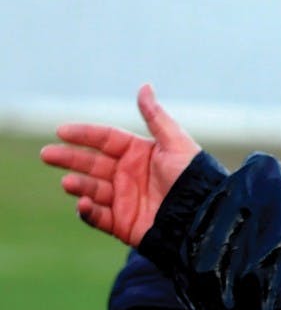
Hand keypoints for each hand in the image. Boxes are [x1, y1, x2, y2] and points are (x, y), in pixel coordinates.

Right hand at [40, 84, 200, 246]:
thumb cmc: (192, 176)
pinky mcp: (122, 223)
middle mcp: (128, 174)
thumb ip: (155, 117)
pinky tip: (83, 203)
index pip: (106, 139)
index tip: (61, 130)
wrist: (203, 214)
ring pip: (92, 189)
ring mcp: (123, 199)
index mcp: (140, 153)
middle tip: (47, 154)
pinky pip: (98, 217)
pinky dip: (88, 212)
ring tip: (68, 182)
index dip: (85, 134)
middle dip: (69, 158)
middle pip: (92, 163)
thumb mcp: (175, 142)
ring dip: (79, 185)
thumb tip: (144, 86)